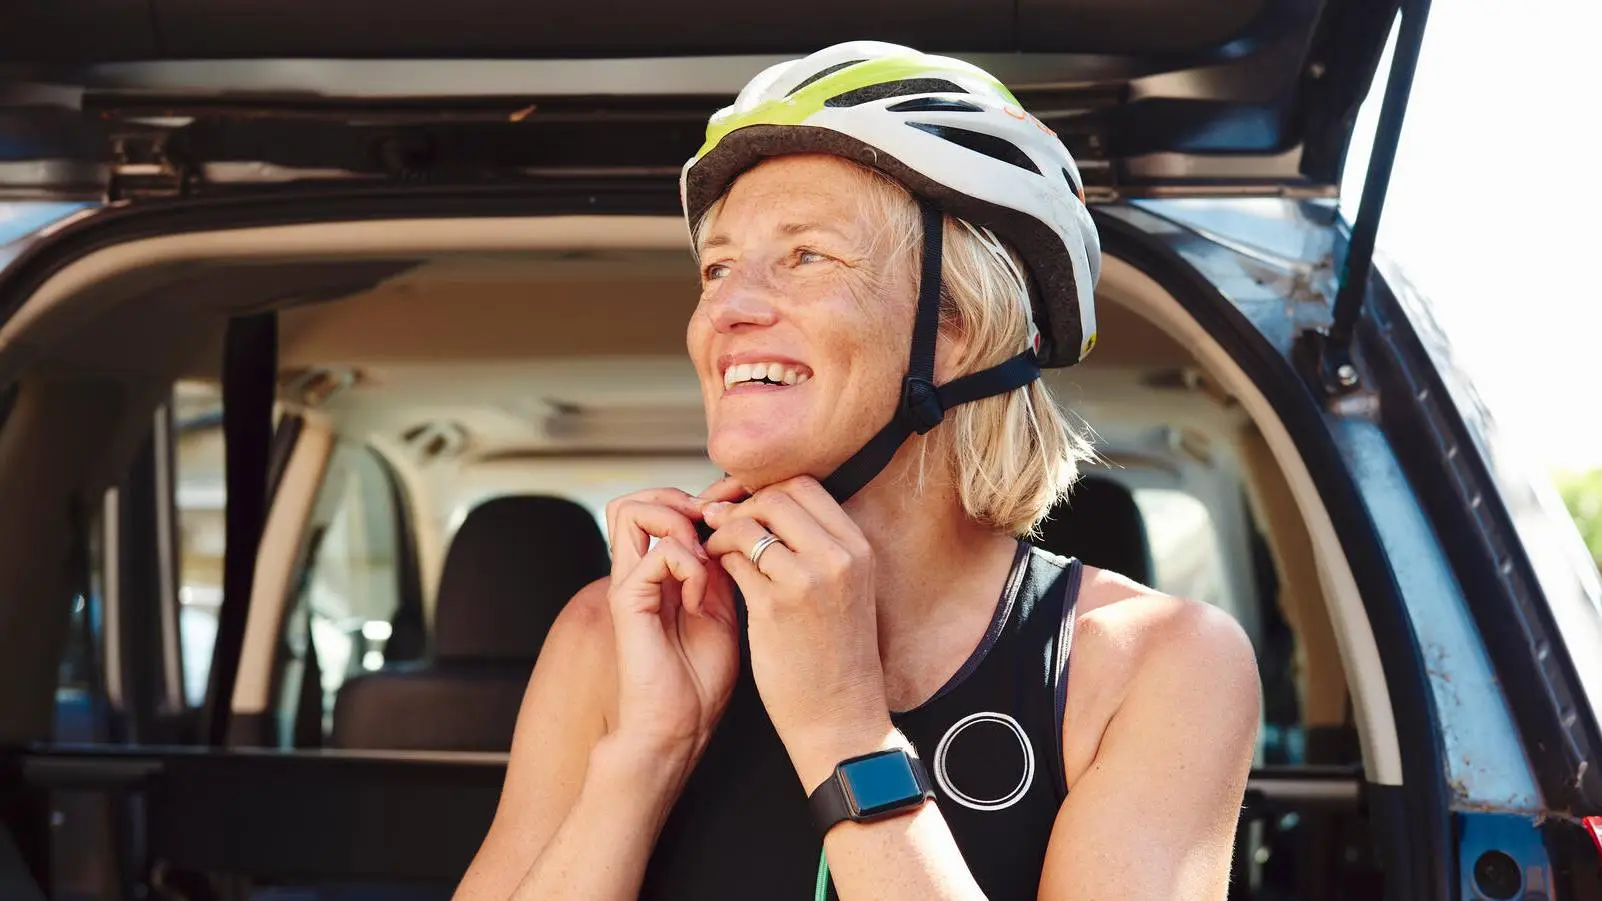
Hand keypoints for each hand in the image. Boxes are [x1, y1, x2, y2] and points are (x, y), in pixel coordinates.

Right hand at [604, 479, 745, 767]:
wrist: (679, 728)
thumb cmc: (700, 680)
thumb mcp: (722, 610)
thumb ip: (721, 570)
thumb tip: (734, 532)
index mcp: (658, 573)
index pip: (660, 507)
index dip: (698, 500)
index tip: (733, 515)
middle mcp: (638, 572)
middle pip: (636, 499)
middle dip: (681, 499)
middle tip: (715, 528)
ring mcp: (629, 585)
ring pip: (631, 511)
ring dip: (677, 523)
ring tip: (705, 558)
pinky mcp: (627, 604)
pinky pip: (654, 554)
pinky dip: (687, 565)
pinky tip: (702, 596)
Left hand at [703, 476, 893, 789]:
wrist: (840, 716)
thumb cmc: (837, 656)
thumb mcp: (846, 590)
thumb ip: (819, 549)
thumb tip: (771, 509)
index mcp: (858, 549)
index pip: (806, 487)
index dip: (767, 491)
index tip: (746, 509)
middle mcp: (838, 558)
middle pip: (777, 497)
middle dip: (741, 506)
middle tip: (719, 523)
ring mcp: (808, 581)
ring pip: (750, 524)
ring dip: (723, 531)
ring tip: (713, 548)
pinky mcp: (774, 607)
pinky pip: (733, 560)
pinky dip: (715, 557)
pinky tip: (710, 572)